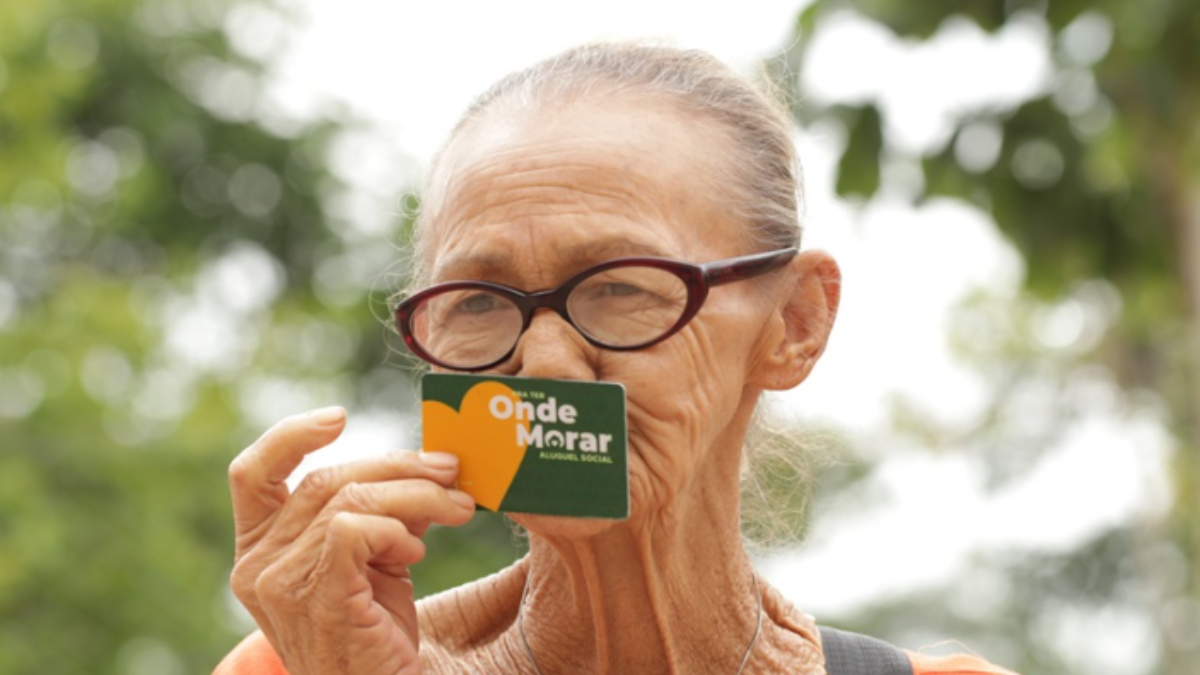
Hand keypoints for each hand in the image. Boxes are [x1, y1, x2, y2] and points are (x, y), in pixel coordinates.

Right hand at [228, 407, 474, 674]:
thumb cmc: (377, 637)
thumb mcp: (374, 560)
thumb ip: (382, 511)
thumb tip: (429, 465)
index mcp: (260, 549)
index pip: (251, 475)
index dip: (291, 436)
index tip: (340, 416)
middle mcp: (256, 565)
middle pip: (324, 478)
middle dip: (397, 465)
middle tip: (450, 469)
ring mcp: (278, 583)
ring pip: (347, 498)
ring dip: (415, 494)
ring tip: (458, 507)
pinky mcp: (312, 597)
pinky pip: (353, 529)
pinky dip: (396, 528)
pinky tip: (418, 553)